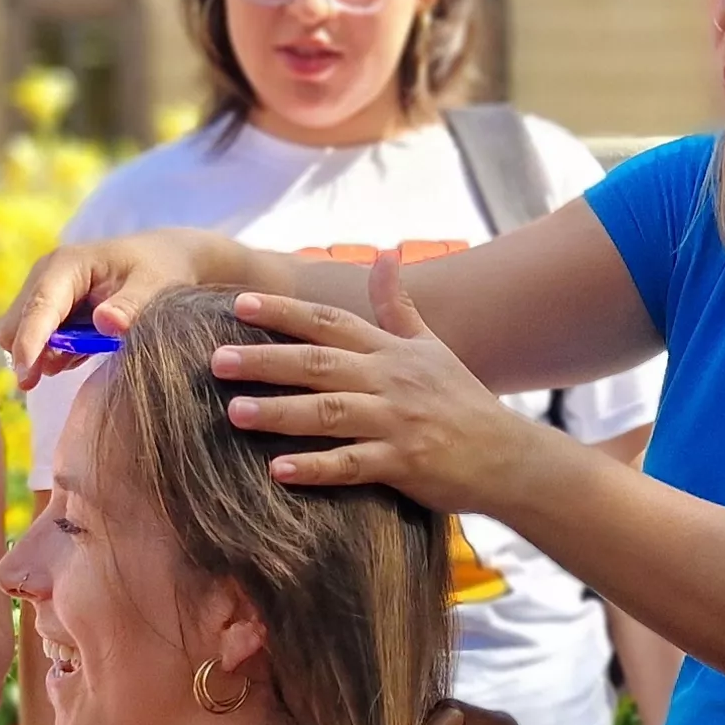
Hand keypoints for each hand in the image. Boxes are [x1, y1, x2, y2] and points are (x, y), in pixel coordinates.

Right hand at [0, 228, 230, 384]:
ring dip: (47, 356)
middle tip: (74, 365)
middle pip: (15, 325)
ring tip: (91, 350)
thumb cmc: (161, 270)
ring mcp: (43, 294)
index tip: (27, 378)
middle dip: (33, 354)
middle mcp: (45, 276)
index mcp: (67, 265)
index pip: (39, 307)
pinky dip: (55, 355)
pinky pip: (37, 344)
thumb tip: (104, 323)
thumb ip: (132, 306)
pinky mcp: (48, 311)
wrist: (164, 260)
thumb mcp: (156, 286)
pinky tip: (86, 350)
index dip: (30, 343)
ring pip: (20, 338)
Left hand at [211, 252, 542, 515]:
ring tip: (234, 413)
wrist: (508, 456)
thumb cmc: (462, 401)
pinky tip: (278, 469)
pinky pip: (352, 465)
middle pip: (319, 364)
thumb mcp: (432, 346)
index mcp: (391, 351)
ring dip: (280, 412)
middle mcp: (390, 381)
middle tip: (216, 361)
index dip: (285, 313)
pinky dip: (316, 468)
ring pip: (329, 413)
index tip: (239, 306)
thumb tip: (384, 254)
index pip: (331, 323)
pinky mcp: (403, 464)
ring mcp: (396, 423)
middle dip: (266, 360)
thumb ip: (398, 306)